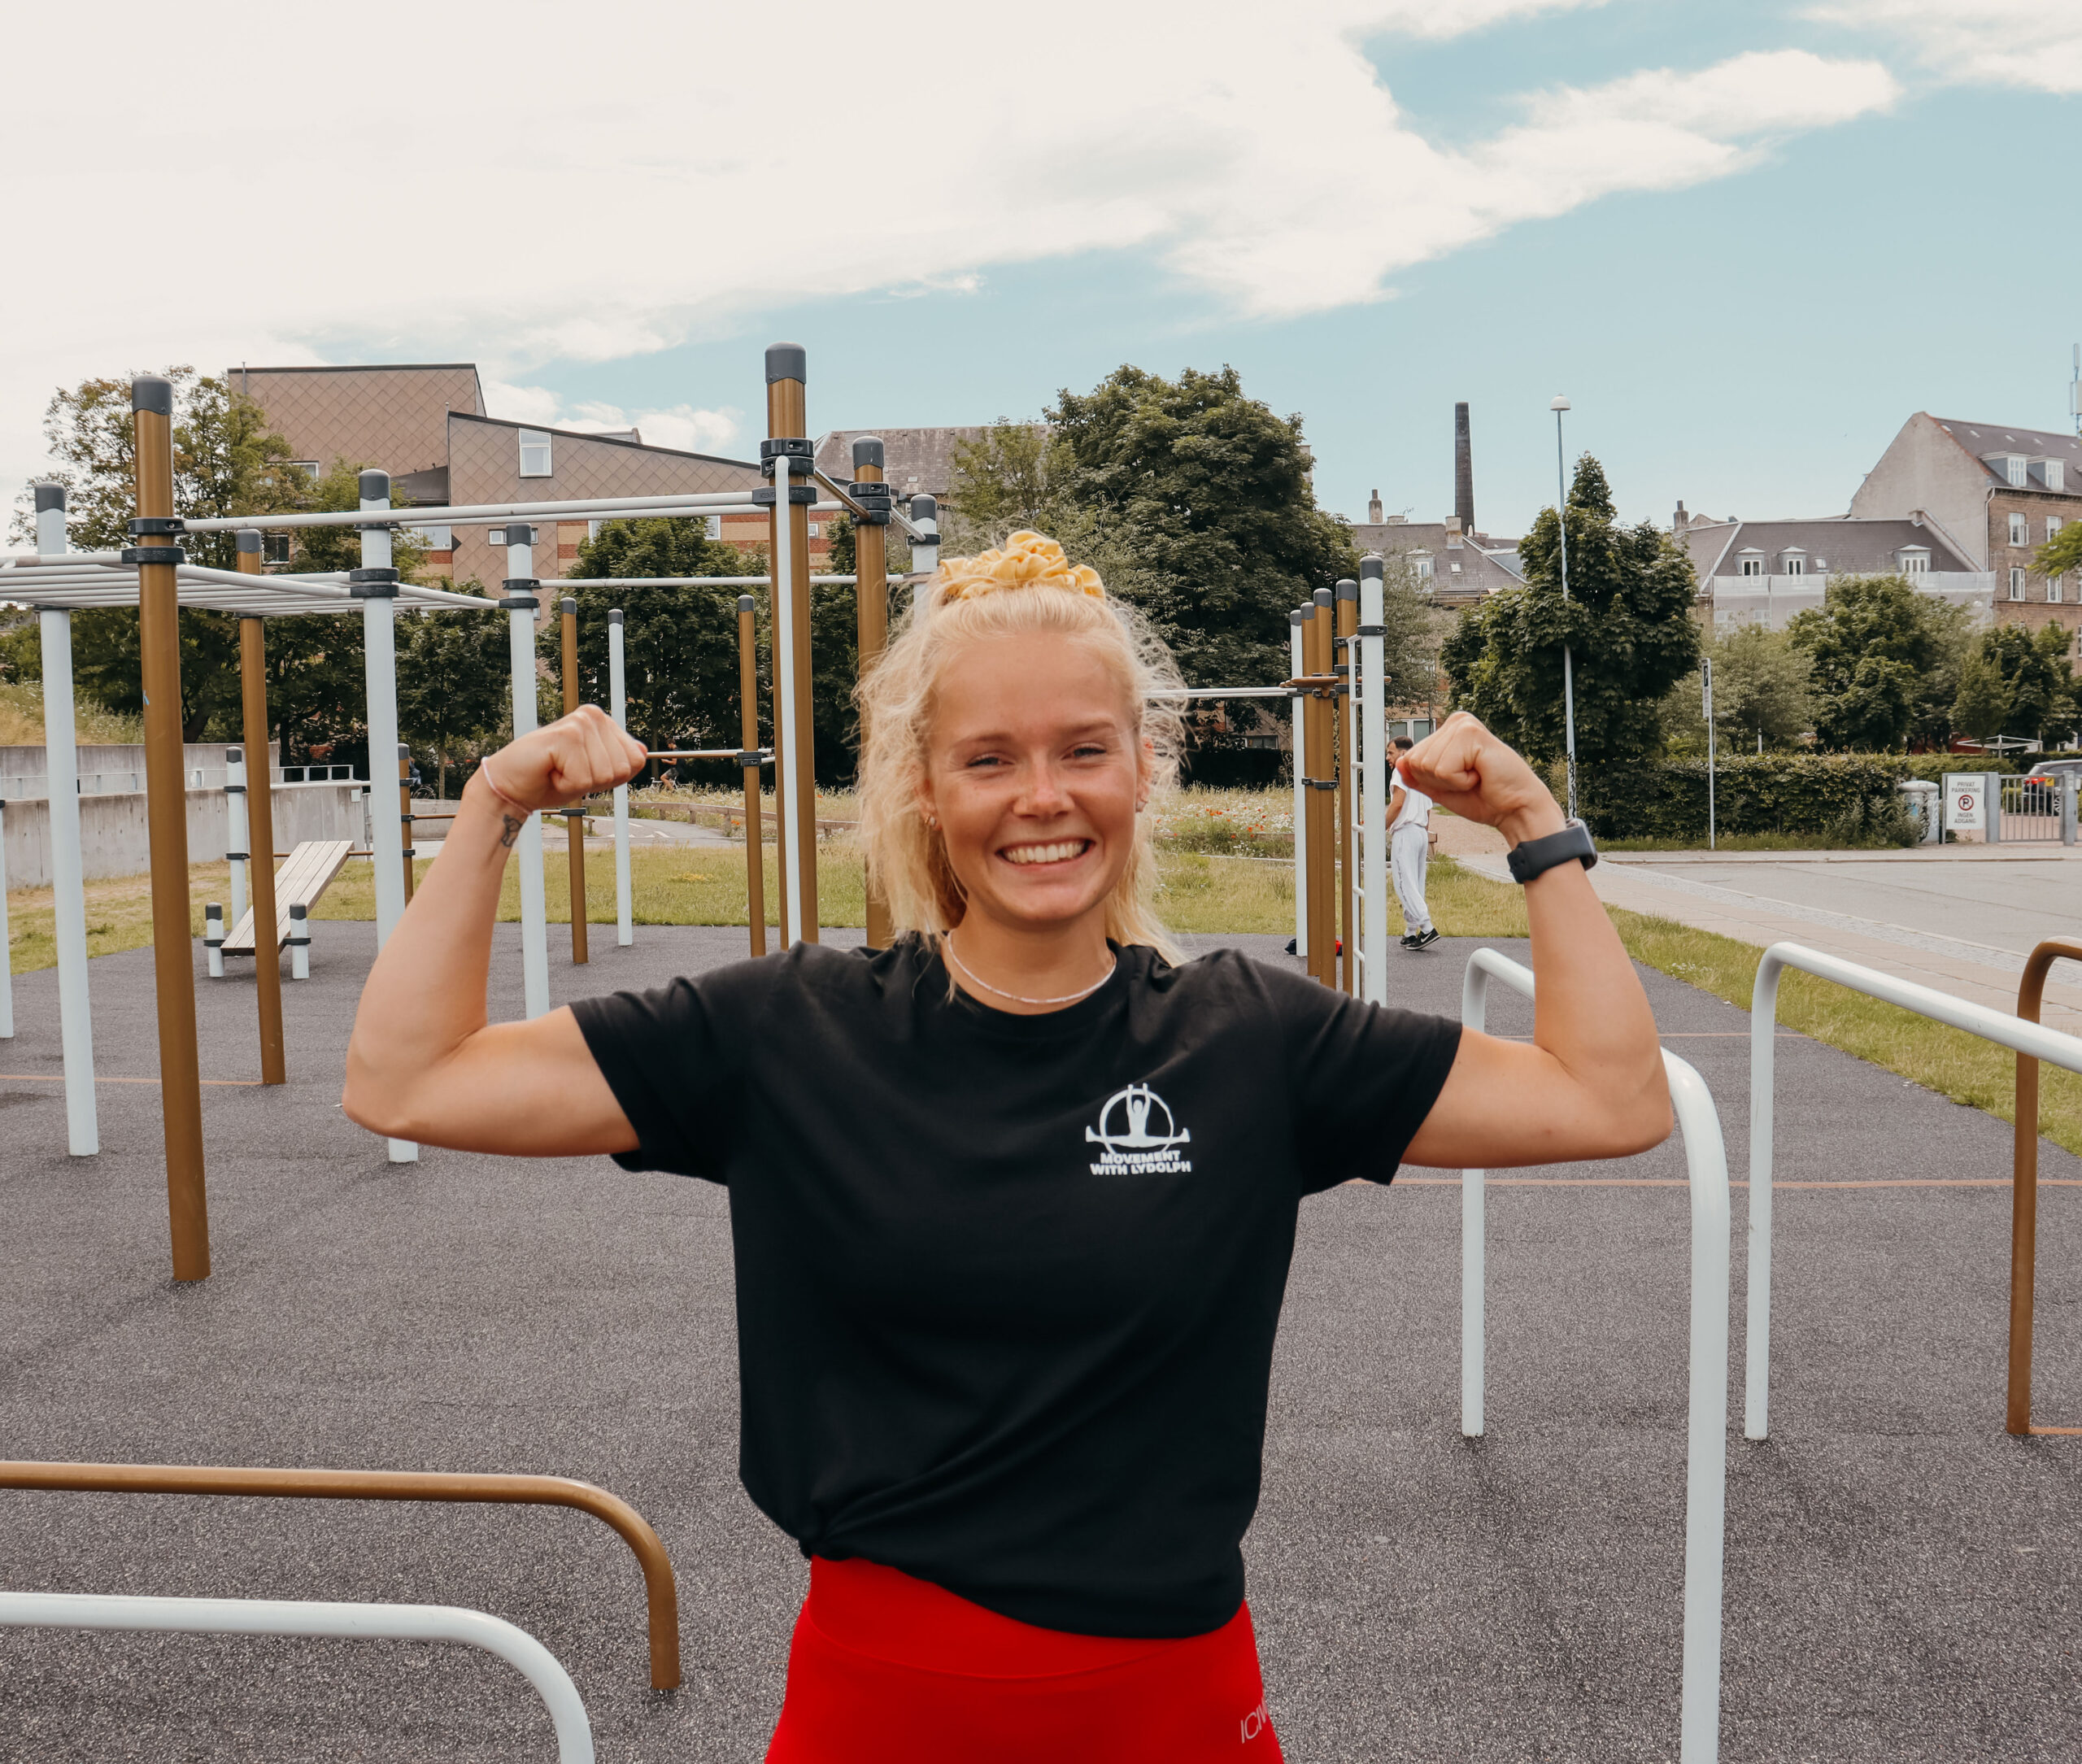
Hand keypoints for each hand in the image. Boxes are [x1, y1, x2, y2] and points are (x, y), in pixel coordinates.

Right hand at [473, 706, 646, 814]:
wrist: (512, 786)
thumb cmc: (551, 778)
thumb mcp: (594, 773)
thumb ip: (618, 761)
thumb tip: (642, 751)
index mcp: (603, 721)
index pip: (635, 761)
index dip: (610, 778)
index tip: (583, 770)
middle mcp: (594, 716)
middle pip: (623, 769)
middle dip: (596, 781)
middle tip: (567, 771)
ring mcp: (580, 724)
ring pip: (605, 775)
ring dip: (579, 783)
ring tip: (558, 770)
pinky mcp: (566, 736)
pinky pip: (584, 779)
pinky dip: (566, 785)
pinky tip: (550, 771)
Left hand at [1397, 712, 1565, 847]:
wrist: (1514, 809)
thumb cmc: (1483, 798)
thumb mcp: (1440, 789)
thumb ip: (1418, 776)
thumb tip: (1399, 762)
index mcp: (1447, 731)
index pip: (1411, 759)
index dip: (1431, 781)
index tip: (1460, 780)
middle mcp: (1455, 722)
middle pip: (1416, 761)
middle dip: (1440, 781)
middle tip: (1469, 779)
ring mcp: (1463, 725)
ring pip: (1428, 765)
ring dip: (1451, 781)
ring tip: (1476, 776)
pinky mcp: (1472, 734)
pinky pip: (1443, 769)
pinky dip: (1460, 781)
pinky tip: (1481, 774)